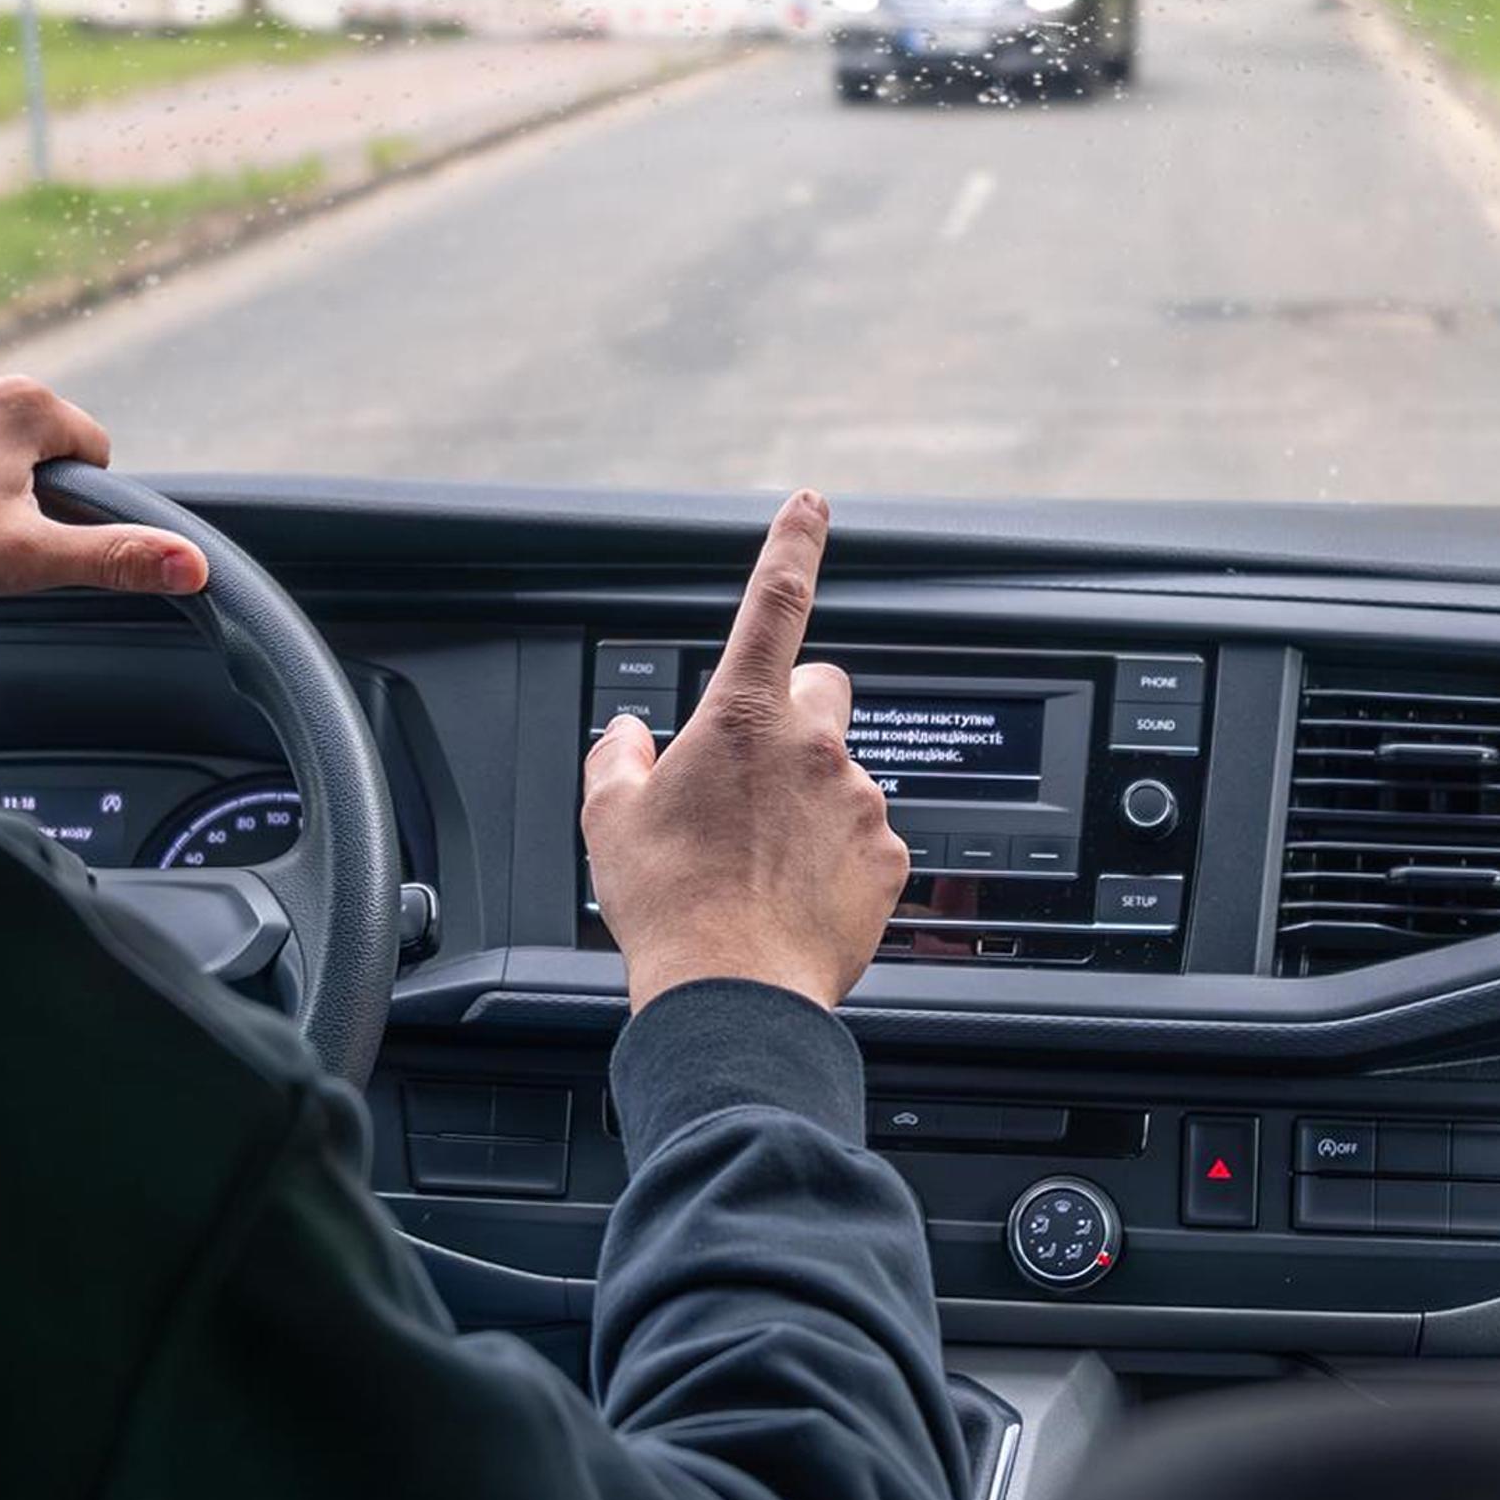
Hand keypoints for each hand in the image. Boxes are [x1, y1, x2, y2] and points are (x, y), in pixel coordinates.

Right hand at [580, 490, 905, 1012]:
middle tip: (754, 771)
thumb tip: (627, 737)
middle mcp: (814, 747)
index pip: (774, 603)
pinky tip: (795, 896)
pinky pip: (865, 839)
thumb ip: (617, 757)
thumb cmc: (669, 905)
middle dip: (795, 714)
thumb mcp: (610, 820)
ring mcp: (860, 802)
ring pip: (840, 775)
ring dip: (809, 800)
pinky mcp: (890, 858)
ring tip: (761, 864)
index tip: (813, 506)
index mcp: (744, 718)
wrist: (733, 994)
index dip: (794, 545)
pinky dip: (835, 858)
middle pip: (822, 691)